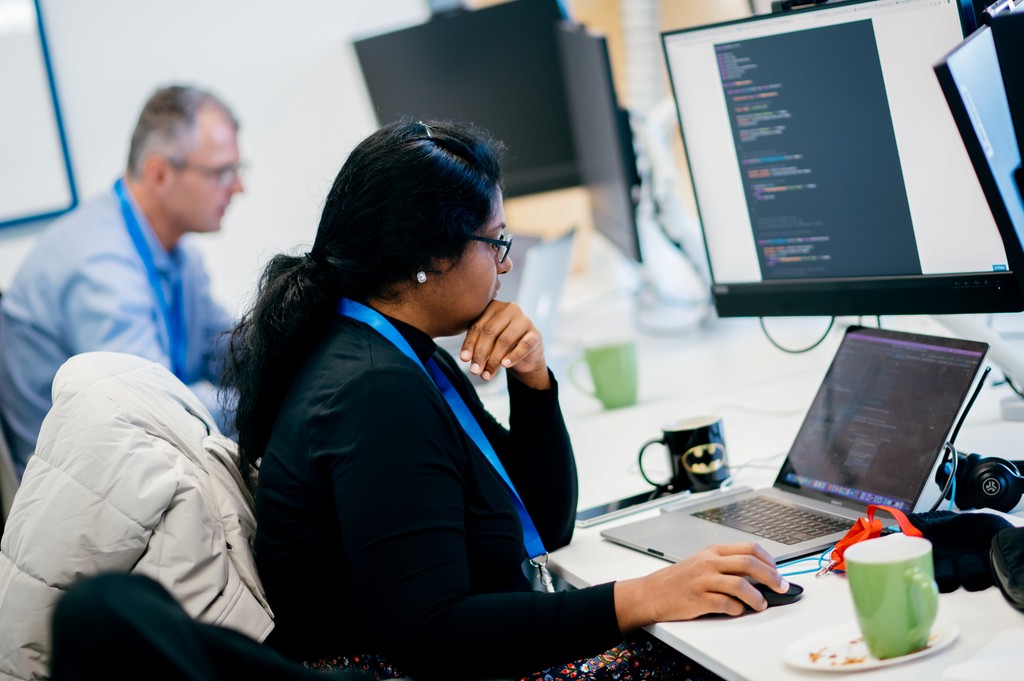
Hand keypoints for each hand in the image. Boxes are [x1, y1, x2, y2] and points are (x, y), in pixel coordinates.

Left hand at [460, 300, 548, 388]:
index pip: (478, 326)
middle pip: (490, 332)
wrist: (526, 354)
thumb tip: (465, 358)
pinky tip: (505, 365)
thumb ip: (476, 345)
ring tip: (487, 374)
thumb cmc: (501, 344)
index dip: (470, 344)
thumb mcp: (487, 342)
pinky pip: (523, 346)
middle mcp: (509, 309)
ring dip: (494, 360)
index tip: (464, 359)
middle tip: (474, 370)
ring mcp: (524, 320)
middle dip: (480, 353)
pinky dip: (513, 356)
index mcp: (493, 307)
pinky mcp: (536, 334)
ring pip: (505, 340)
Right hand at [613, 543, 787, 631]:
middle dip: (772, 577)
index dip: (769, 561)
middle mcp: (710, 563)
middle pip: (749, 564)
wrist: (653, 592)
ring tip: (761, 605)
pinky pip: (726, 604)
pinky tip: (738, 610)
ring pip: (740, 585)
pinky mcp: (698, 599)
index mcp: (713, 551)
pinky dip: (737, 609)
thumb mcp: (703, 562)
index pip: (749, 549)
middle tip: (781, 588)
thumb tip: (760, 573)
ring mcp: (703, 581)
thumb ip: (727, 564)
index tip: (778, 572)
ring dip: (757, 598)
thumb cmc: (681, 578)